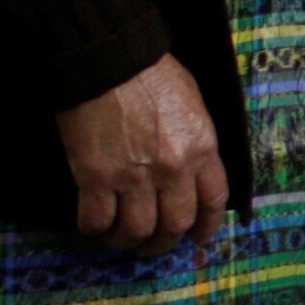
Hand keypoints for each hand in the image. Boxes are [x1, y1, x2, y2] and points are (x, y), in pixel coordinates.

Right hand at [56, 53, 229, 250]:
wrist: (107, 60)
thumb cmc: (149, 73)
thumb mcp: (192, 105)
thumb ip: (196, 143)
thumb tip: (192, 174)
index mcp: (201, 149)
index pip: (213, 202)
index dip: (205, 227)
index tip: (197, 239)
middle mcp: (173, 169)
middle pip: (174, 225)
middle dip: (162, 243)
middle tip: (150, 245)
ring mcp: (134, 176)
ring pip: (136, 230)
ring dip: (126, 240)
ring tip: (118, 238)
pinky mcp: (95, 177)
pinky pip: (96, 220)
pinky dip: (93, 228)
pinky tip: (92, 224)